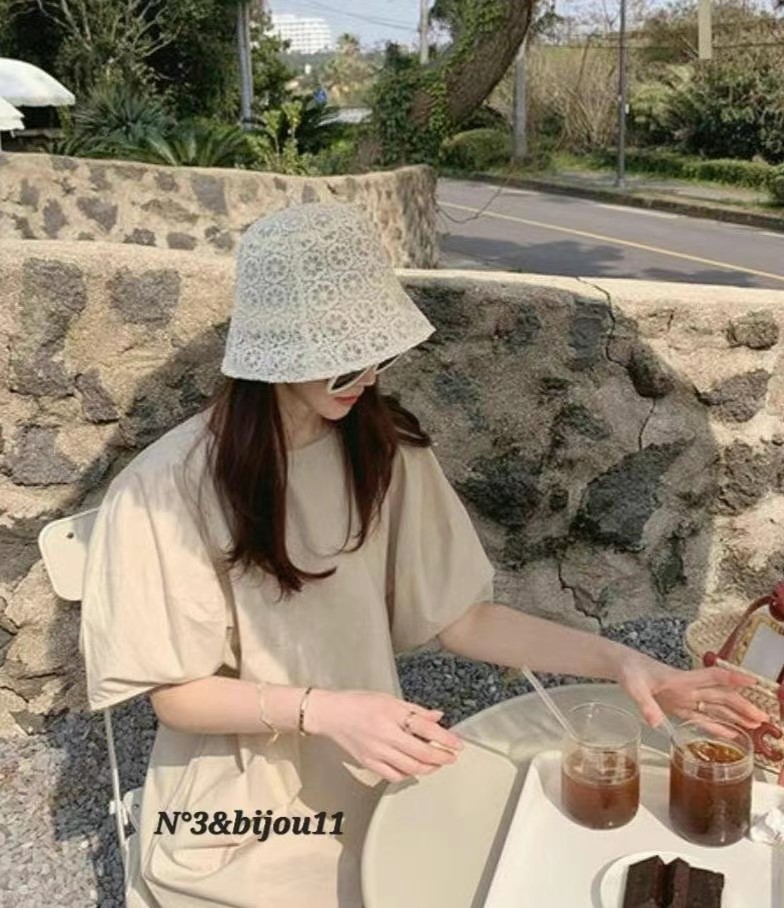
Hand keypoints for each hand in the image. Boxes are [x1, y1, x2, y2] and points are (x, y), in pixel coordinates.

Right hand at [305, 689, 463, 782]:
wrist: (331, 715)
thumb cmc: (358, 703)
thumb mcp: (389, 699)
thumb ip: (415, 710)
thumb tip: (437, 717)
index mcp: (392, 715)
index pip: (426, 729)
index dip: (446, 739)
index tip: (458, 744)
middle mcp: (386, 735)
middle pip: (422, 753)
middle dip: (441, 758)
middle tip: (451, 757)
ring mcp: (377, 752)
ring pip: (411, 768)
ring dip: (428, 768)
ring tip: (436, 764)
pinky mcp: (370, 764)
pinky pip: (395, 775)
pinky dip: (408, 774)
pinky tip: (414, 768)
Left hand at [615, 651, 768, 731]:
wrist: (623, 667)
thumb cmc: (630, 671)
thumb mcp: (633, 685)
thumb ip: (644, 703)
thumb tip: (654, 722)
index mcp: (680, 679)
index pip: (711, 677)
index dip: (731, 679)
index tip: (752, 682)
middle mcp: (687, 688)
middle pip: (720, 696)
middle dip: (741, 706)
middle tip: (761, 718)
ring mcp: (684, 698)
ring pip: (715, 708)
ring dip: (734, 716)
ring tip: (754, 726)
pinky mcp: (678, 707)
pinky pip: (701, 718)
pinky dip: (716, 726)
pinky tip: (730, 734)